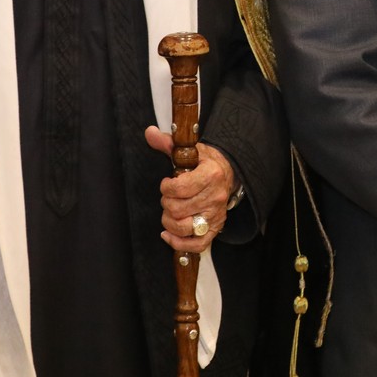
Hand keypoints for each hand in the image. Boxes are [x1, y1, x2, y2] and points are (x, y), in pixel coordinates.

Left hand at [145, 126, 237, 253]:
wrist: (227, 172)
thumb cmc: (204, 162)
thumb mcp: (188, 150)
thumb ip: (167, 143)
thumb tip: (149, 132)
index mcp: (210, 174)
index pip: (179, 188)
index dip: (166, 187)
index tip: (167, 183)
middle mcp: (215, 196)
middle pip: (178, 209)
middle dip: (166, 204)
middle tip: (169, 197)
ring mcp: (216, 214)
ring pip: (184, 228)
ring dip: (169, 222)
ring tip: (169, 213)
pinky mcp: (215, 228)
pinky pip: (197, 244)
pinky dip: (179, 243)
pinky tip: (168, 234)